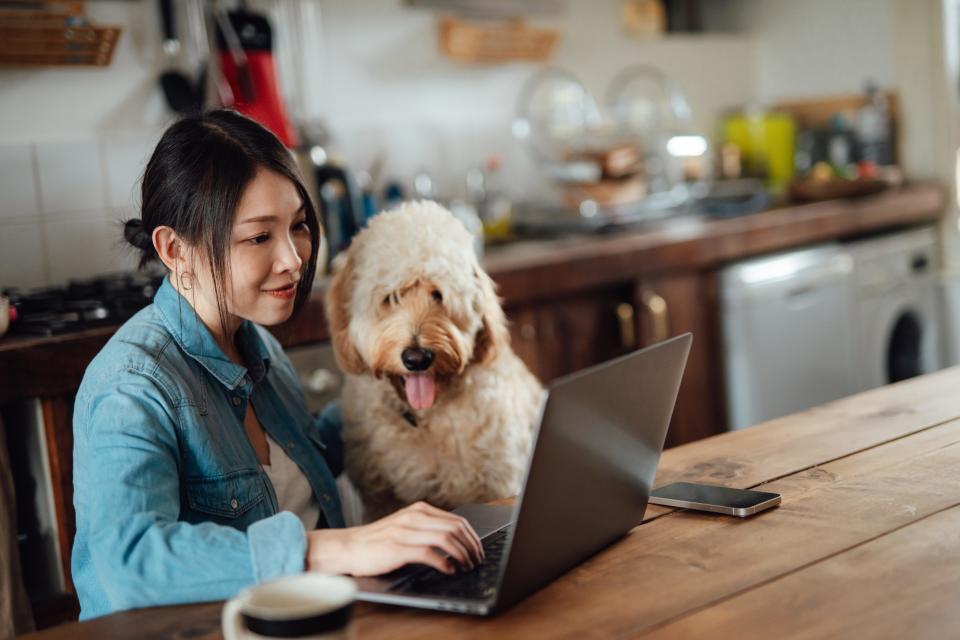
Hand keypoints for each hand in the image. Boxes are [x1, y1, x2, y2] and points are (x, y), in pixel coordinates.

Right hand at [305, 501, 484, 575]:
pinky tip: (448, 570)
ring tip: (466, 567)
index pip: (458, 520)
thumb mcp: (405, 527)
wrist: (348, 547)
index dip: (473, 538)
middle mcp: (415, 516)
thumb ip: (426, 529)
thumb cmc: (377, 542)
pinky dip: (444, 562)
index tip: (479, 551)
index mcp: (419, 510)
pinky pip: (429, 552)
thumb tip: (456, 543)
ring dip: (462, 555)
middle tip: (477, 562)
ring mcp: (406, 531)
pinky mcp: (397, 547)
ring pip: (447, 538)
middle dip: (472, 547)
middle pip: (456, 528)